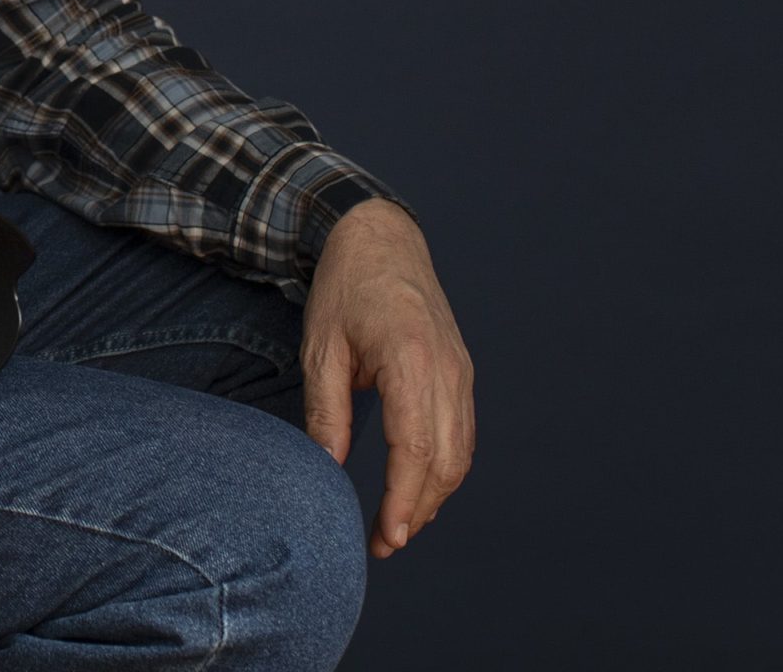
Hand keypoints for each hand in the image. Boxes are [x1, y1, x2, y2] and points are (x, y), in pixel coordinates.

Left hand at [299, 199, 475, 558]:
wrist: (379, 239)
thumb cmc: (344, 288)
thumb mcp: (320, 347)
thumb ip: (327, 410)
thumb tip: (326, 470)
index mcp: (409, 358)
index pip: (417, 446)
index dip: (405, 499)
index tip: (388, 537)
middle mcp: (446, 369)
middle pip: (447, 460)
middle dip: (419, 510)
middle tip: (383, 544)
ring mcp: (460, 371)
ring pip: (461, 452)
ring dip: (434, 495)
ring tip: (397, 526)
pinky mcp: (461, 373)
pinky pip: (462, 433)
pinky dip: (444, 468)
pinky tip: (417, 488)